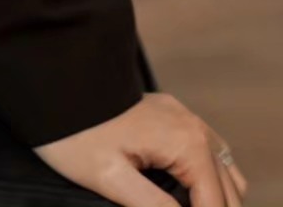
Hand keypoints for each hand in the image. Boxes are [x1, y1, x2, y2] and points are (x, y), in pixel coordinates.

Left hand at [34, 92, 249, 206]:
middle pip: (228, 191)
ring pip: (224, 170)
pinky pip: (208, 152)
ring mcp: (185, 117)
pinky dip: (207, 178)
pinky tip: (186, 195)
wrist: (55, 86)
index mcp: (186, 142)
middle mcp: (194, 126)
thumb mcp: (112, 180)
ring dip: (216, 199)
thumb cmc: (77, 134)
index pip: (215, 204)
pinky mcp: (172, 115)